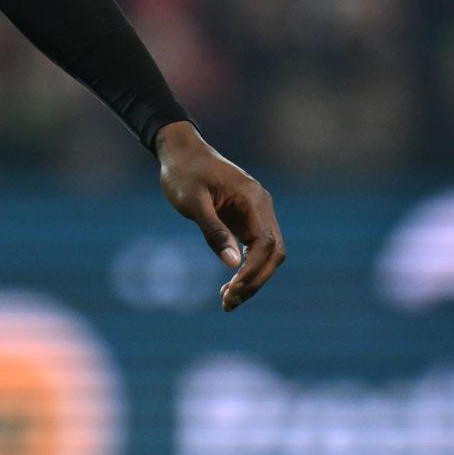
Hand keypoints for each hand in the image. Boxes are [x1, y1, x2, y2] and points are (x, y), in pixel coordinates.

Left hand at [155, 121, 285, 310]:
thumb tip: (233, 265)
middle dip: (255, 281)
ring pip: (266, 253)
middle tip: (228, 303)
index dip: (253, 271)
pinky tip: (229, 285)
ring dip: (252, 278)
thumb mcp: (192, 201)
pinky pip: (254, 248)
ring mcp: (256, 212)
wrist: (180, 151)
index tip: (232, 290)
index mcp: (254, 200)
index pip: (266, 244)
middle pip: (273, 252)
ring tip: (227, 301)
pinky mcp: (246, 218)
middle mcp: (262, 206)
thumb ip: (213, 231)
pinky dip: (246, 268)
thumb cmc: (183, 173)